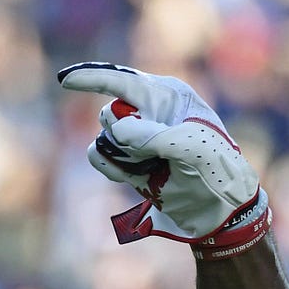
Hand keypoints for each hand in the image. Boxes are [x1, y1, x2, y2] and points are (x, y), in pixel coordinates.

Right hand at [58, 62, 267, 256]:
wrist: (222, 210)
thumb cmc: (217, 171)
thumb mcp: (196, 149)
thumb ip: (157, 136)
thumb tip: (118, 132)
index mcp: (170, 95)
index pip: (123, 81)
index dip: (92, 78)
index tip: (66, 81)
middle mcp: (151, 110)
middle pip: (110, 113)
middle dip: (125, 136)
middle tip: (158, 155)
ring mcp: (138, 135)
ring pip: (104, 137)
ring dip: (123, 155)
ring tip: (155, 168)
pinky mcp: (129, 159)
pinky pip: (98, 155)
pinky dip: (110, 167)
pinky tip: (136, 177)